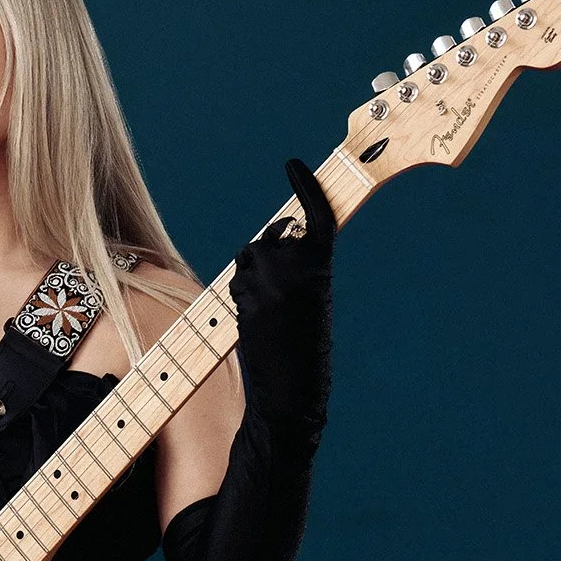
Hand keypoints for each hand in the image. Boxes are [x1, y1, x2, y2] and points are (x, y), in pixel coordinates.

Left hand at [229, 157, 334, 429]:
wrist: (292, 396)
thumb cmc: (309, 356)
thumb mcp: (315, 303)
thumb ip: (299, 272)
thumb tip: (268, 249)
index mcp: (322, 268)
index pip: (315, 215)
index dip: (304, 187)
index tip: (292, 165)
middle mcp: (295, 270)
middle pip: (272, 236)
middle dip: (272, 249)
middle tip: (281, 287)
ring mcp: (266, 285)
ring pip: (251, 255)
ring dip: (254, 272)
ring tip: (270, 308)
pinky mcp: (243, 300)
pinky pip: (238, 279)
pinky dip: (244, 290)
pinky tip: (257, 318)